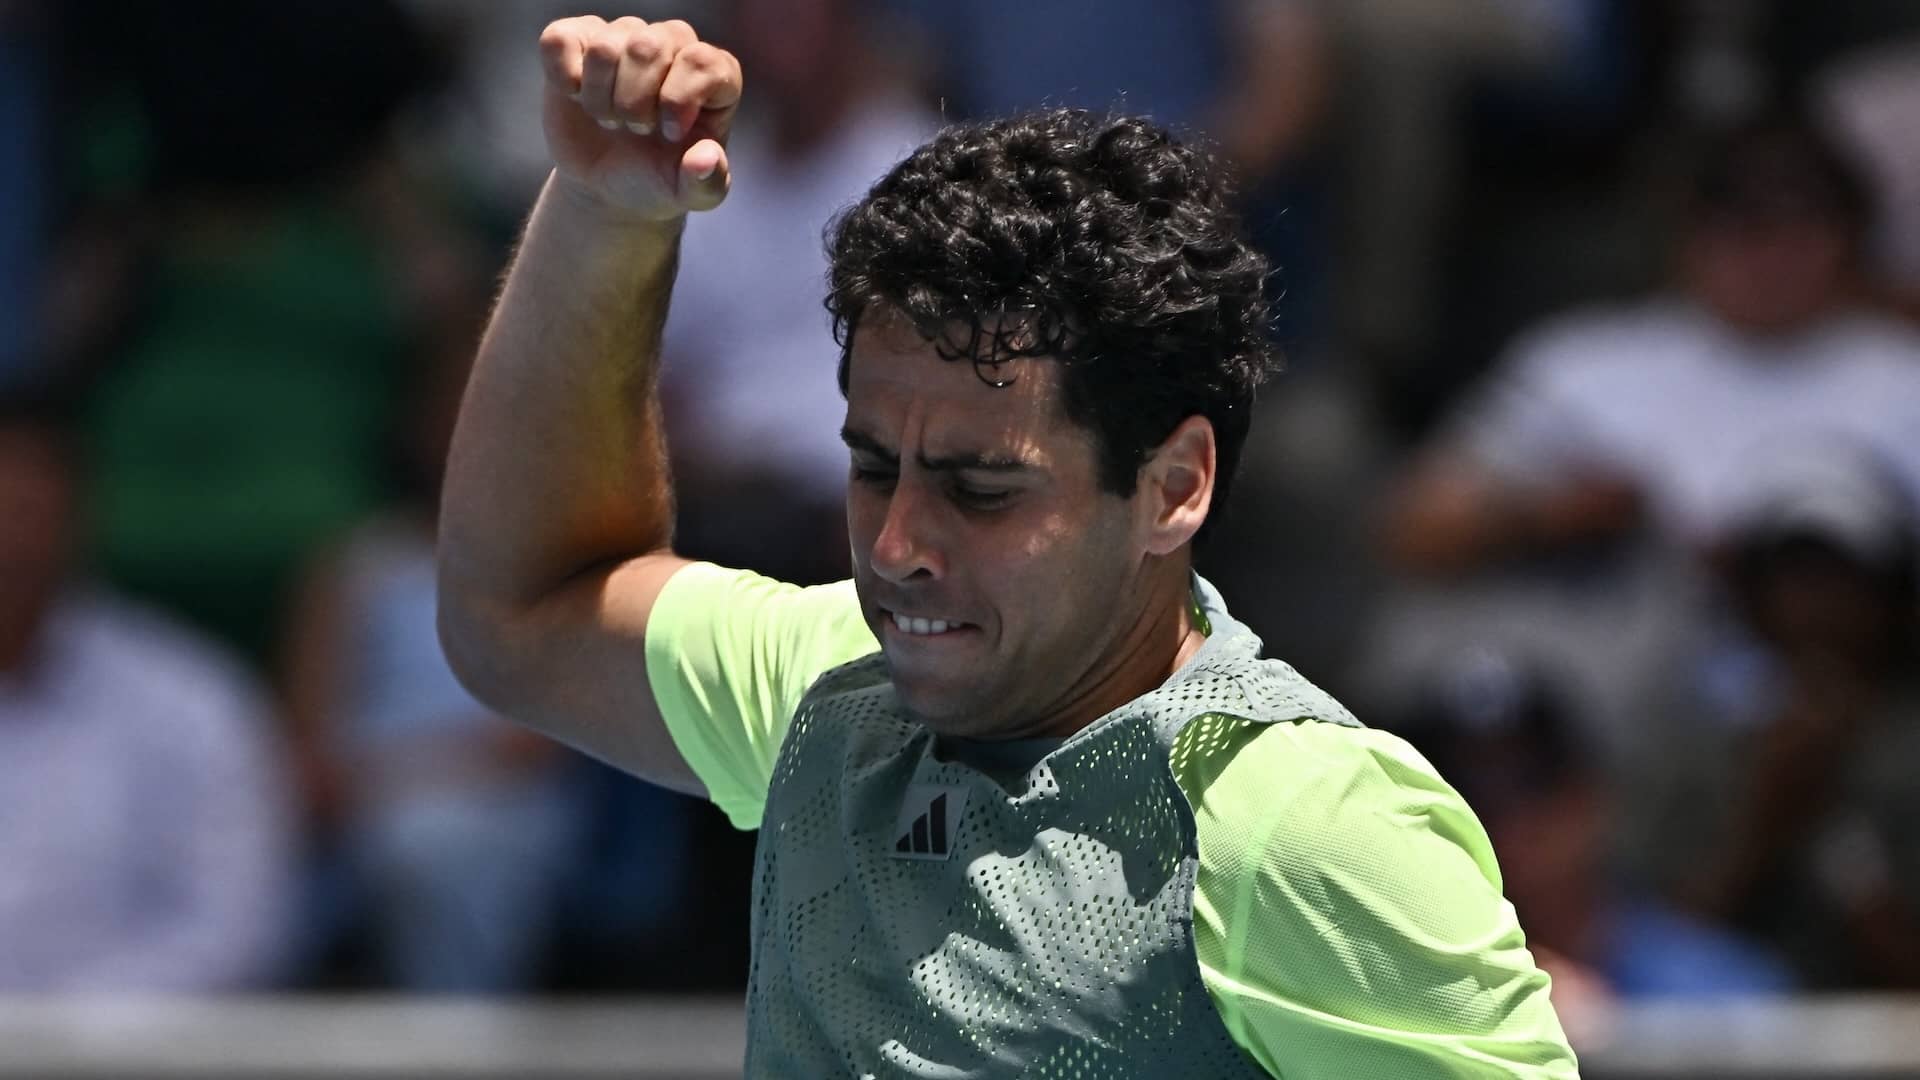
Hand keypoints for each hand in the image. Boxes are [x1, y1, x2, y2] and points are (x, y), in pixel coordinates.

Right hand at [538, 16, 741, 219]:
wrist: (611, 183)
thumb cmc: (659, 177)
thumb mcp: (692, 193)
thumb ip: (708, 181)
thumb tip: (706, 157)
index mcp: (712, 73)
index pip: (701, 61)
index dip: (679, 100)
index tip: (669, 134)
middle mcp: (671, 44)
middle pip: (649, 48)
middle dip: (634, 103)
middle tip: (634, 129)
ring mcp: (623, 36)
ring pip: (606, 47)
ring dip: (600, 98)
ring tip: (608, 118)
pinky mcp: (578, 40)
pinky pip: (561, 39)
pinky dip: (563, 75)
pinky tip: (575, 97)